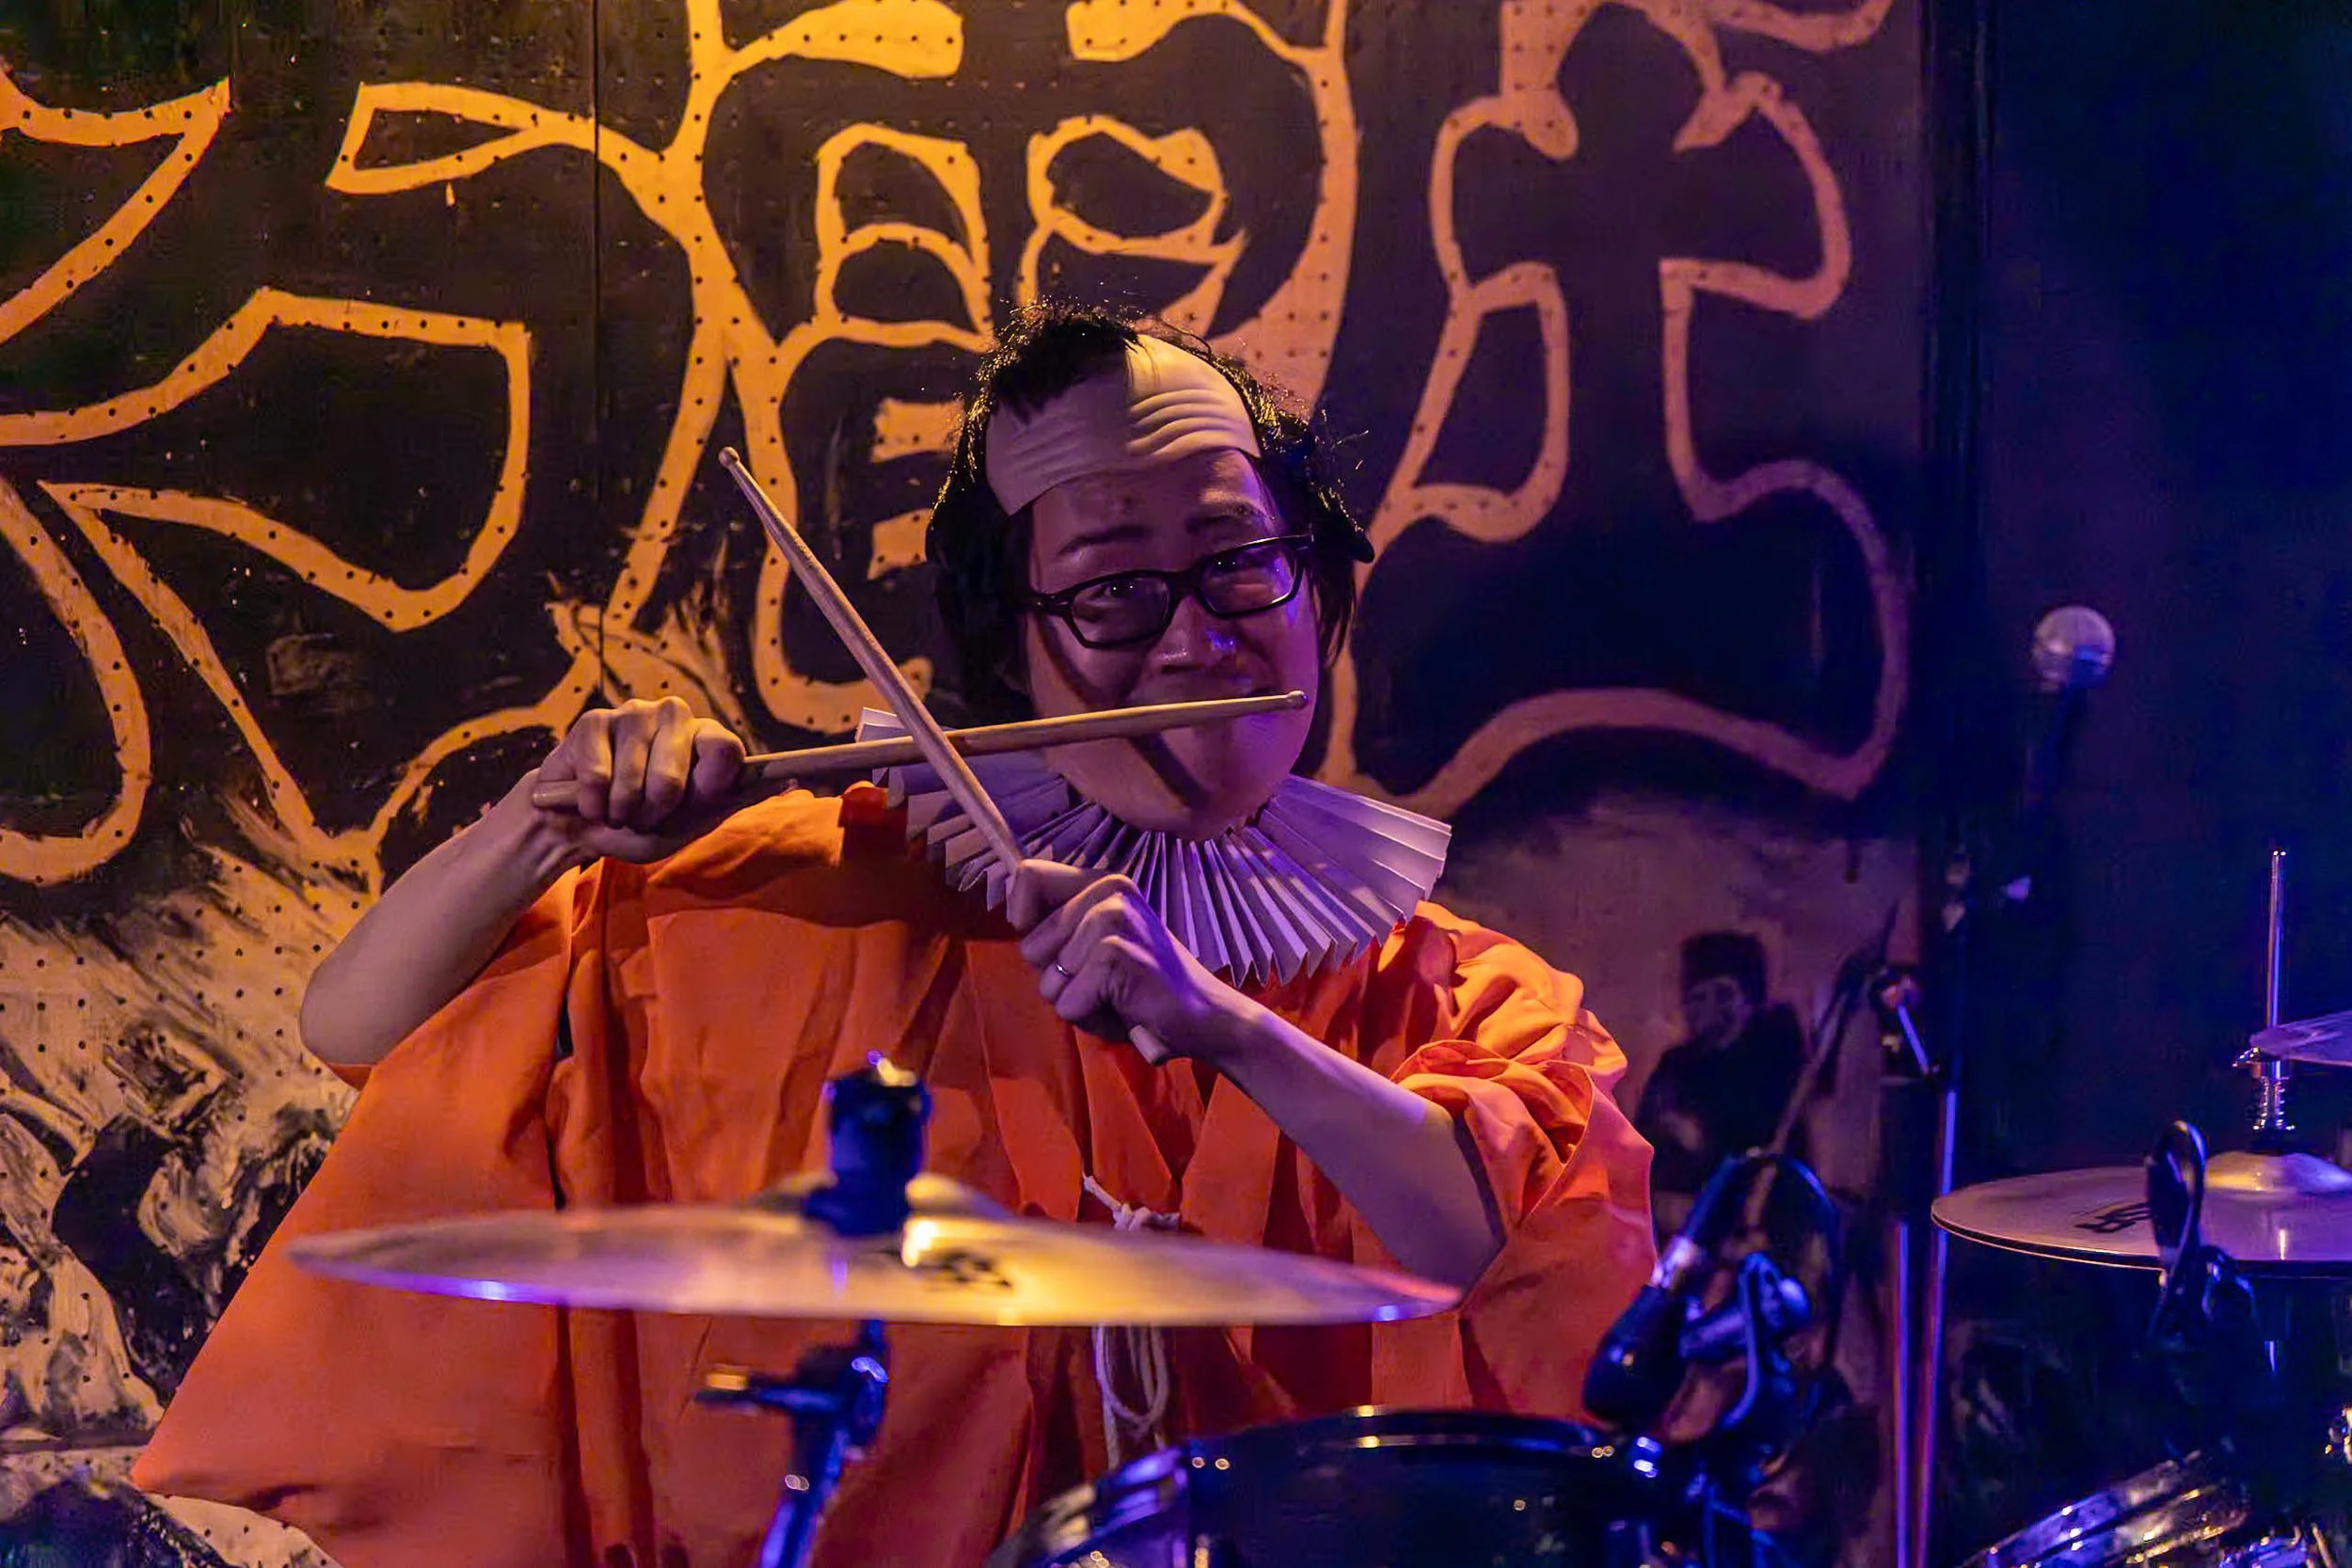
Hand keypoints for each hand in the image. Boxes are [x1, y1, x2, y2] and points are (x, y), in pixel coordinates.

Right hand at [523, 697, 747, 863]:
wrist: (580, 826)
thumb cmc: (641, 823)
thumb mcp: (692, 822)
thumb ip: (733, 800)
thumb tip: (789, 780)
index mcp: (706, 740)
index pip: (725, 749)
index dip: (708, 785)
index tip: (695, 802)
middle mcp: (676, 717)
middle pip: (674, 773)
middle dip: (655, 811)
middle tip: (645, 816)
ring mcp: (635, 714)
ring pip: (633, 777)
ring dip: (622, 809)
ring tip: (617, 809)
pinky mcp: (595, 721)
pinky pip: (599, 775)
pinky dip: (593, 802)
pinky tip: (590, 800)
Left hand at [1010, 859, 1258, 1066]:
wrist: (1203, 1015)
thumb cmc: (1142, 987)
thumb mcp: (1097, 944)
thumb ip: (1062, 928)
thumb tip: (1016, 917)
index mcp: (1102, 882)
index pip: (1028, 875)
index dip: (1021, 914)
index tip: (1048, 943)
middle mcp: (1108, 891)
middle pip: (1030, 945)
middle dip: (1059, 978)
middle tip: (1105, 982)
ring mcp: (1112, 920)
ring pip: (1048, 981)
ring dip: (1077, 1002)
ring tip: (1117, 996)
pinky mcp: (1114, 955)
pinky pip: (1069, 1004)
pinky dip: (1092, 1019)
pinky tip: (1126, 1009)